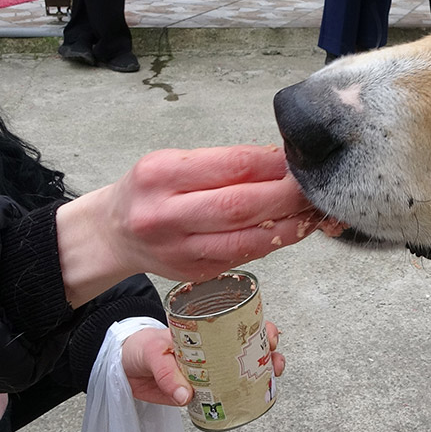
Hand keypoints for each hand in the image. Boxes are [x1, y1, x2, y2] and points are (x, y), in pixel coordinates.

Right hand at [56, 145, 321, 305]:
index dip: (274, 164)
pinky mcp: (196, 273)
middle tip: (317, 186)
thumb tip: (284, 162)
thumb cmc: (151, 191)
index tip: (301, 158)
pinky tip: (294, 228)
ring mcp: (180, 250)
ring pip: (247, 239)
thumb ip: (223, 164)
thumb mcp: (174, 162)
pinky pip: (245, 256)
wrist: (113, 233)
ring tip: (315, 210)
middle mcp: (165, 214)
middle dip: (288, 196)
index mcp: (160, 174)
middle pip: (241, 206)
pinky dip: (275, 241)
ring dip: (291, 225)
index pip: (231, 166)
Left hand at [122, 322, 286, 405]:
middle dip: (269, 353)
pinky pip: (225, 393)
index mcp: (204, 331)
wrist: (122, 366)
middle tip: (274, 361)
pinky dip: (240, 396)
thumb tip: (187, 396)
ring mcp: (209, 370)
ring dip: (261, 374)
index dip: (259, 327)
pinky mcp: (201, 391)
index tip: (268, 336)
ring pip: (243, 370)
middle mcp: (212, 349)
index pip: (239, 323)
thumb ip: (167, 374)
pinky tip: (251, 398)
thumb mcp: (152, 353)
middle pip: (249, 347)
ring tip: (270, 379)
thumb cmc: (140, 346)